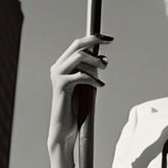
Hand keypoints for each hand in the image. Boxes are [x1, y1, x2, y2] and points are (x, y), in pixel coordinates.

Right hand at [47, 34, 112, 167]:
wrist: (64, 129)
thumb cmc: (76, 108)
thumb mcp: (86, 85)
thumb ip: (91, 71)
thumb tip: (103, 60)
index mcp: (62, 65)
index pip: (77, 44)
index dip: (93, 38)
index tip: (108, 39)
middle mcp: (57, 67)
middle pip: (77, 45)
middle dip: (94, 42)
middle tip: (110, 43)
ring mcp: (57, 75)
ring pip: (79, 57)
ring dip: (95, 62)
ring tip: (103, 71)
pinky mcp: (60, 85)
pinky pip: (80, 75)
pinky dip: (93, 78)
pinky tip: (99, 86)